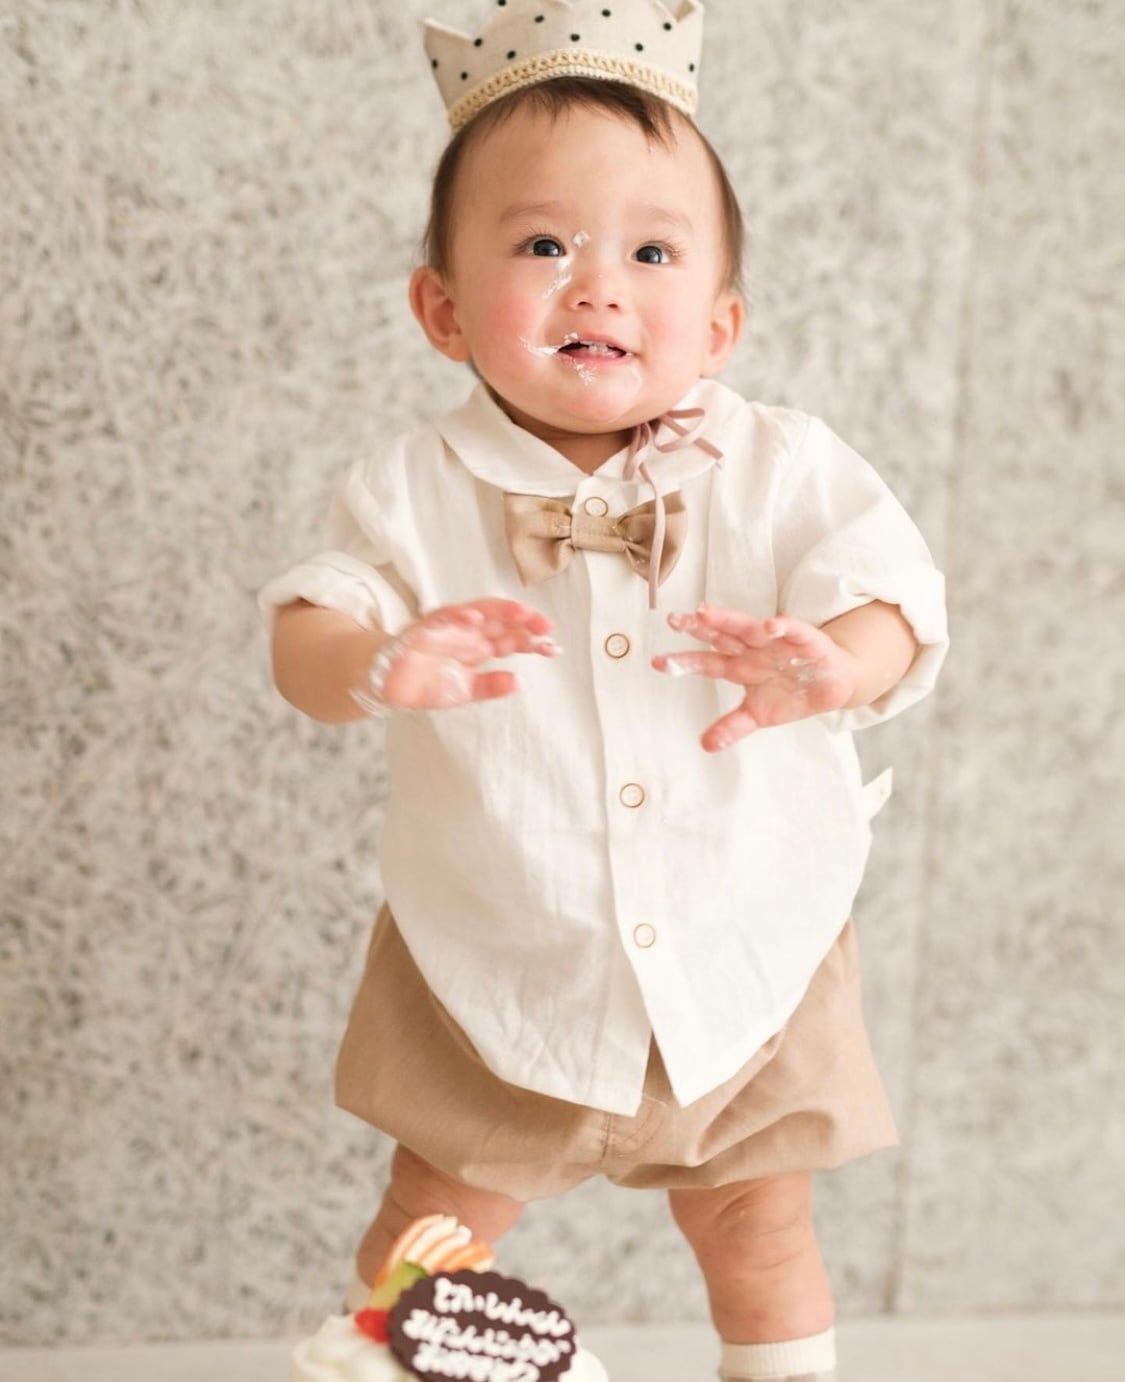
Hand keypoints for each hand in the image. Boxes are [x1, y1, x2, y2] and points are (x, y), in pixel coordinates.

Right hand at [361, 600, 559, 712]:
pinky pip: (442, 618)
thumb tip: (518, 682)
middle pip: (501, 621)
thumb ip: (490, 686)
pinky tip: (474, 617)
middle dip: (524, 622)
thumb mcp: (465, 692)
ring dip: (499, 611)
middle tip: (546, 627)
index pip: (511, 639)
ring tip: (521, 613)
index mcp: (479, 647)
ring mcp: (447, 628)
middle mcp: (467, 633)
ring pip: (478, 612)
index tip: (554, 648)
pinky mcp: (423, 629)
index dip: (532, 642)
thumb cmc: (427, 683)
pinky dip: (457, 615)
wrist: (388, 685)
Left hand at [652, 606, 858, 751]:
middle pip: (721, 637)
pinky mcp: (806, 640)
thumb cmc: (791, 694)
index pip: (707, 663)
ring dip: (728, 620)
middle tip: (674, 621)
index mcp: (739, 666)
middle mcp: (753, 650)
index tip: (657, 662)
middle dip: (699, 628)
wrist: (834, 685)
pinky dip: (782, 627)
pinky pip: (792, 630)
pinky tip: (770, 626)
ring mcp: (777, 643)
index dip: (684, 662)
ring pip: (748, 627)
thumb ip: (732, 727)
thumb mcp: (758, 715)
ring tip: (705, 613)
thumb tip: (705, 745)